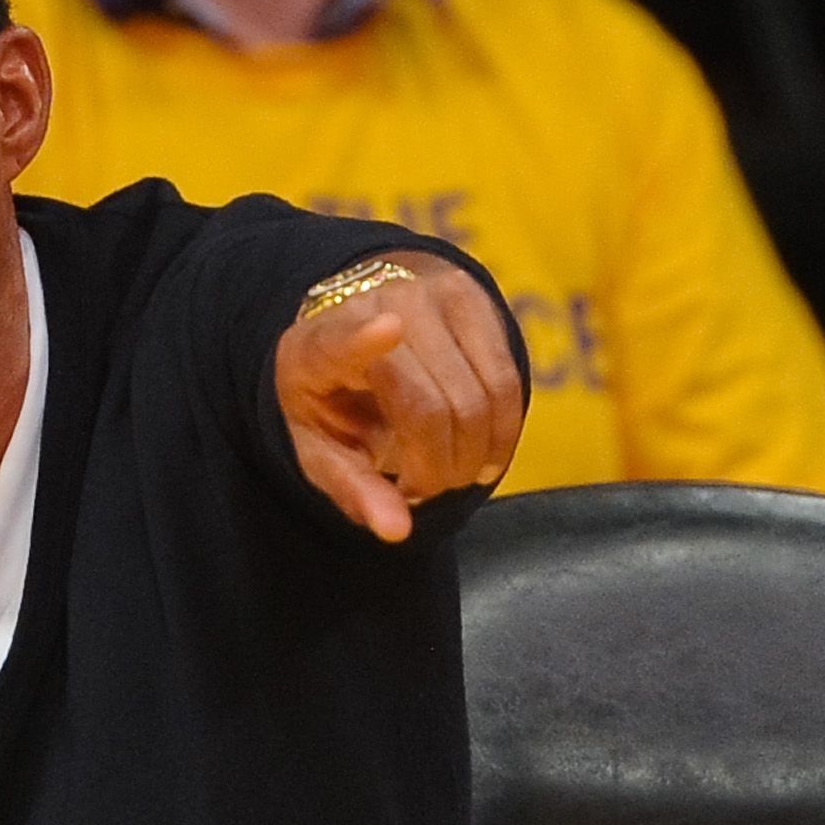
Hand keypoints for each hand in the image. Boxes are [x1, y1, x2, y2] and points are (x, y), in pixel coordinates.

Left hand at [273, 259, 525, 543]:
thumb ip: (354, 489)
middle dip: (440, 470)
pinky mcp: (472, 294)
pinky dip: (503, 431)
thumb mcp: (323, 450)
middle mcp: (373, 306)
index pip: (340, 342)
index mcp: (316, 348)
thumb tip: (398, 530)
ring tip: (449, 473)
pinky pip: (508, 380)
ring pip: (481, 395)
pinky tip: (482, 454)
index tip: (389, 328)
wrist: (359, 324)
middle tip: (424, 490)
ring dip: (474, 455)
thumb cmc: (333, 401)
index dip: (364, 339)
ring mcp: (428, 294)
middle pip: (433, 407)